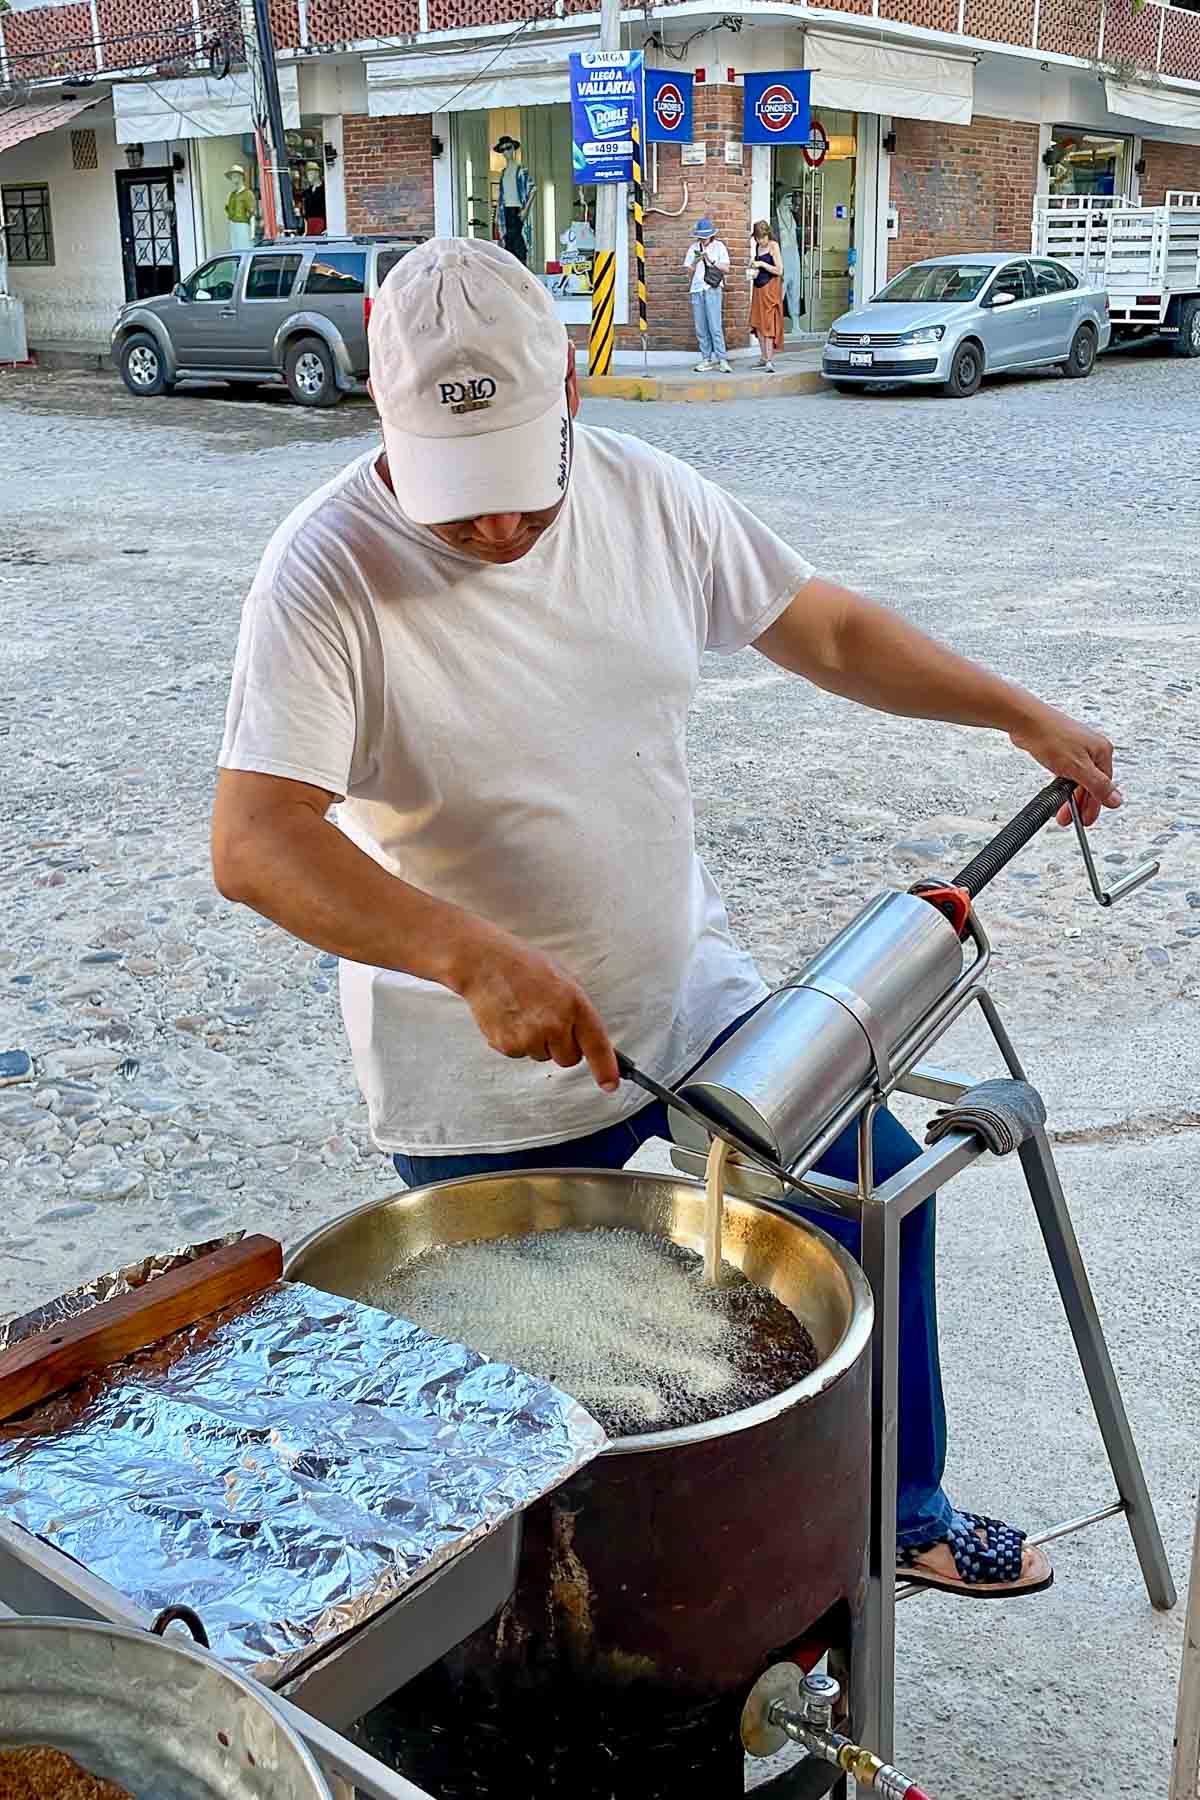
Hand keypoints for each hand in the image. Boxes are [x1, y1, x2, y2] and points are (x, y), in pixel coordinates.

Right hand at [454, 926, 619, 1091]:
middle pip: (569, 1059)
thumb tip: (585, 1037)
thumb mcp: (564, 981)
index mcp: (575, 1005)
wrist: (486, 964)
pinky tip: (512, 1019)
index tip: (609, 1084)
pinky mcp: (508, 1045)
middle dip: (563, 1047)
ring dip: (538, 1043)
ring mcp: (530, 1037)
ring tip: (525, 1014)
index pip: (596, 1045)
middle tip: (549, 1023)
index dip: (605, 1069)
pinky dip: (518, 1042)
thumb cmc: (525, 967)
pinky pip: (521, 1054)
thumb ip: (577, 1011)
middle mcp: (554, 1025)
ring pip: (543, 1057)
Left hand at [1008, 701, 1120, 826]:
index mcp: (1101, 751)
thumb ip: (1098, 786)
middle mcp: (1091, 748)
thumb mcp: (1078, 767)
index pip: (1103, 786)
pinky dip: (1062, 784)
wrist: (1026, 720)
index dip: (1094, 805)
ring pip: (1078, 779)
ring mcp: (1076, 748)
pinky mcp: (1061, 748)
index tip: (1086, 819)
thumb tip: (1116, 799)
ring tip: (1061, 811)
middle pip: (1091, 783)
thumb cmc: (1051, 736)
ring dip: (1070, 796)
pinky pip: (1066, 771)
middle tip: (1071, 819)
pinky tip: (1057, 792)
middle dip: (1080, 804)